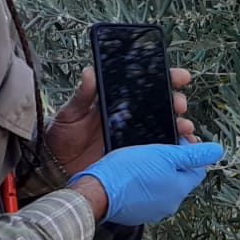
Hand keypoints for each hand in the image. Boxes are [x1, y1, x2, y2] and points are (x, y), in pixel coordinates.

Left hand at [43, 66, 199, 176]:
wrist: (54, 167)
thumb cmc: (60, 136)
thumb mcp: (69, 113)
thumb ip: (82, 95)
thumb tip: (90, 72)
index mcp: (115, 103)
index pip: (144, 87)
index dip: (165, 80)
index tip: (180, 77)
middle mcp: (127, 119)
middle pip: (160, 107)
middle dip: (176, 104)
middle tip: (180, 105)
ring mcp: (132, 139)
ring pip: (163, 129)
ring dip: (179, 127)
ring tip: (186, 128)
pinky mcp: (133, 157)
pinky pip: (156, 152)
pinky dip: (172, 151)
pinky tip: (182, 149)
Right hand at [70, 141, 222, 225]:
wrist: (97, 192)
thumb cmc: (127, 172)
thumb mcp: (163, 155)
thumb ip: (192, 155)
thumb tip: (218, 151)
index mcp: (180, 189)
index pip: (197, 169)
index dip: (187, 152)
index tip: (173, 141)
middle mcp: (170, 204)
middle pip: (179, 178)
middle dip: (171, 163)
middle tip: (155, 150)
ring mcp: (152, 210)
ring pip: (162, 186)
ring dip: (156, 173)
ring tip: (141, 160)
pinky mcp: (135, 212)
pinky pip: (145, 195)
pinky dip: (142, 184)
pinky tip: (131, 174)